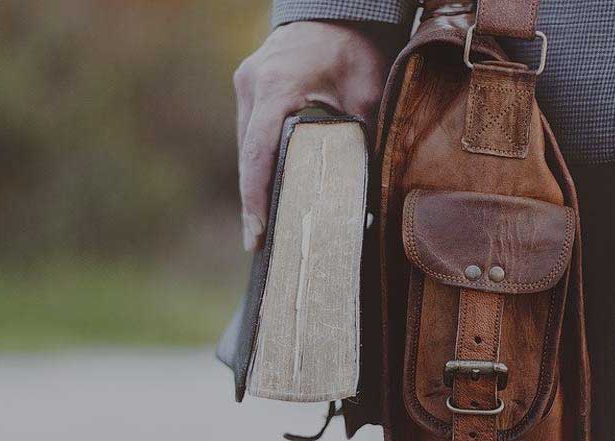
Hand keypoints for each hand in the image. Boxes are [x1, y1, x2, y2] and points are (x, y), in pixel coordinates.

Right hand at [233, 20, 397, 249]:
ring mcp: (246, 84)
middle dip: (256, 199)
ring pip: (247, 145)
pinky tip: (275, 187)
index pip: (258, 152)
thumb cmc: (355, 48)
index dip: (254, 198)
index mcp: (278, 85)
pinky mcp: (250, 86)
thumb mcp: (368, 91)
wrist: (337, 10)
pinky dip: (263, 159)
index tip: (255, 235)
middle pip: (249, 155)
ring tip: (269, 225)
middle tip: (266, 243)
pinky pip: (251, 131)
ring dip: (258, 180)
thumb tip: (366, 192)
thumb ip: (361, 137)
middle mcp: (252, 84)